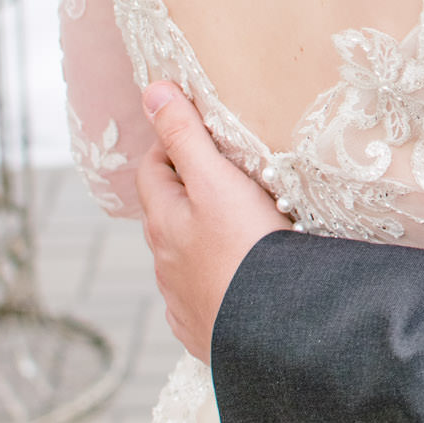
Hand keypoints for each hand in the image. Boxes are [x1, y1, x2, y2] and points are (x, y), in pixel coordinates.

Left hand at [136, 82, 286, 361]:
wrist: (272, 332)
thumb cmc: (245, 250)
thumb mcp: (216, 181)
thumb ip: (186, 135)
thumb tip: (153, 90)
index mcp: (164, 222)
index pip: (152, 170)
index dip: (169, 145)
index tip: (198, 134)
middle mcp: (165, 263)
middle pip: (166, 215)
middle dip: (186, 192)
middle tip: (223, 174)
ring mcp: (183, 301)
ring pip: (182, 259)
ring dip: (199, 240)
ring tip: (238, 229)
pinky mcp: (206, 331)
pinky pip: (201, 300)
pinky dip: (212, 283)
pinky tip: (238, 283)